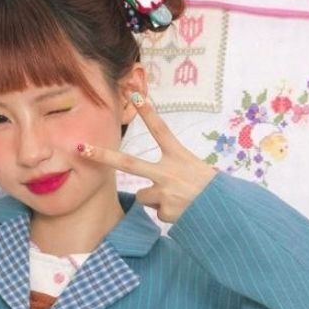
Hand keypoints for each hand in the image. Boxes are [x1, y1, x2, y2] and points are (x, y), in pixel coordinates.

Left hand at [77, 92, 215, 223]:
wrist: (226, 210)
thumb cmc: (210, 188)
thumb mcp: (197, 169)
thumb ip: (173, 171)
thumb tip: (155, 188)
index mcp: (178, 156)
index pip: (160, 130)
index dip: (148, 112)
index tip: (134, 95)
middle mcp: (168, 172)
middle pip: (129, 164)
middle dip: (103, 156)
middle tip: (82, 148)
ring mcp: (164, 192)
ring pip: (145, 197)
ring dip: (156, 199)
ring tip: (179, 200)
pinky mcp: (165, 211)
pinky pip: (158, 213)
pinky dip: (168, 213)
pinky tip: (184, 212)